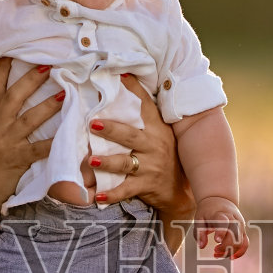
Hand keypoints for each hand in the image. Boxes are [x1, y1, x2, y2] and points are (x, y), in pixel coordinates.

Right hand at [0, 58, 62, 212]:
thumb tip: (17, 93)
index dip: (2, 67)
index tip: (12, 49)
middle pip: (14, 97)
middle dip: (31, 80)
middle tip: (48, 65)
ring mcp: (6, 142)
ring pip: (28, 120)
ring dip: (47, 106)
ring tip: (64, 94)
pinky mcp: (17, 159)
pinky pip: (39, 149)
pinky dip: (54, 143)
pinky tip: (70, 136)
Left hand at [87, 74, 188, 217]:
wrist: (181, 189)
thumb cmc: (165, 156)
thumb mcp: (160, 133)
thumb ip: (144, 117)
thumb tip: (122, 87)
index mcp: (157, 129)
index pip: (145, 105)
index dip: (133, 90)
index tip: (118, 76)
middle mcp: (154, 145)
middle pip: (130, 135)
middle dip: (111, 129)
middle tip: (92, 124)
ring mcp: (150, 166)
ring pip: (126, 163)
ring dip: (107, 162)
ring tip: (91, 160)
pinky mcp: (145, 186)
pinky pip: (126, 190)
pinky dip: (111, 194)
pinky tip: (97, 196)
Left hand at [194, 195, 248, 259]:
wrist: (221, 200)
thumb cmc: (208, 211)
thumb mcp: (199, 218)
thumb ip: (199, 232)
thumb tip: (201, 246)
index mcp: (220, 214)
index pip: (223, 222)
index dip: (221, 231)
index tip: (216, 240)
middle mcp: (233, 220)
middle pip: (234, 236)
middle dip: (225, 247)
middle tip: (214, 251)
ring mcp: (240, 226)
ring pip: (240, 242)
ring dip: (230, 252)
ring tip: (217, 253)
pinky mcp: (243, 231)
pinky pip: (245, 244)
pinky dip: (239, 252)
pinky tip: (231, 257)